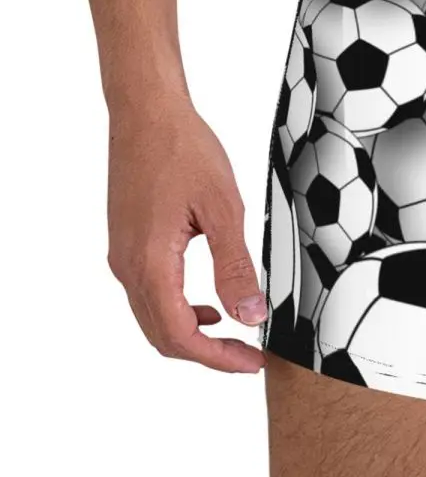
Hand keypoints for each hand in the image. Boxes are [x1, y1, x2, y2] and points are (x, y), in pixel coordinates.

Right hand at [107, 98, 265, 373]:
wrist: (146, 114)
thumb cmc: (184, 151)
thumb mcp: (224, 210)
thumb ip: (236, 267)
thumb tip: (249, 315)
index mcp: (150, 263)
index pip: (180, 335)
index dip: (217, 358)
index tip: (252, 363)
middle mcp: (128, 267)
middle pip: (163, 336)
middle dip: (207, 354)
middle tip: (249, 357)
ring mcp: (123, 256)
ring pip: (154, 318)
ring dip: (192, 335)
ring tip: (235, 336)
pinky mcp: (127, 245)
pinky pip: (150, 295)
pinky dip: (179, 311)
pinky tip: (210, 305)